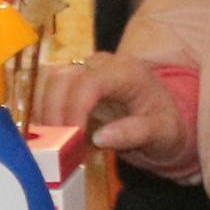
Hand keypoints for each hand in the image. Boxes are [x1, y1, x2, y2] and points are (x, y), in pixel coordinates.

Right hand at [51, 53, 194, 175]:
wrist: (164, 118)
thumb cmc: (165, 125)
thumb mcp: (162, 133)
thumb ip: (135, 134)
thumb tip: (100, 138)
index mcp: (127, 72)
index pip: (89, 82)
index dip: (74, 109)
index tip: (71, 138)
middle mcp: (102, 64)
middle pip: (62, 78)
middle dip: (54, 113)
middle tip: (57, 146)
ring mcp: (86, 69)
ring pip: (50, 80)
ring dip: (45, 111)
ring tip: (52, 141)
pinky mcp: (75, 79)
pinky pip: (49, 88)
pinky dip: (44, 110)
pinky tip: (51, 133)